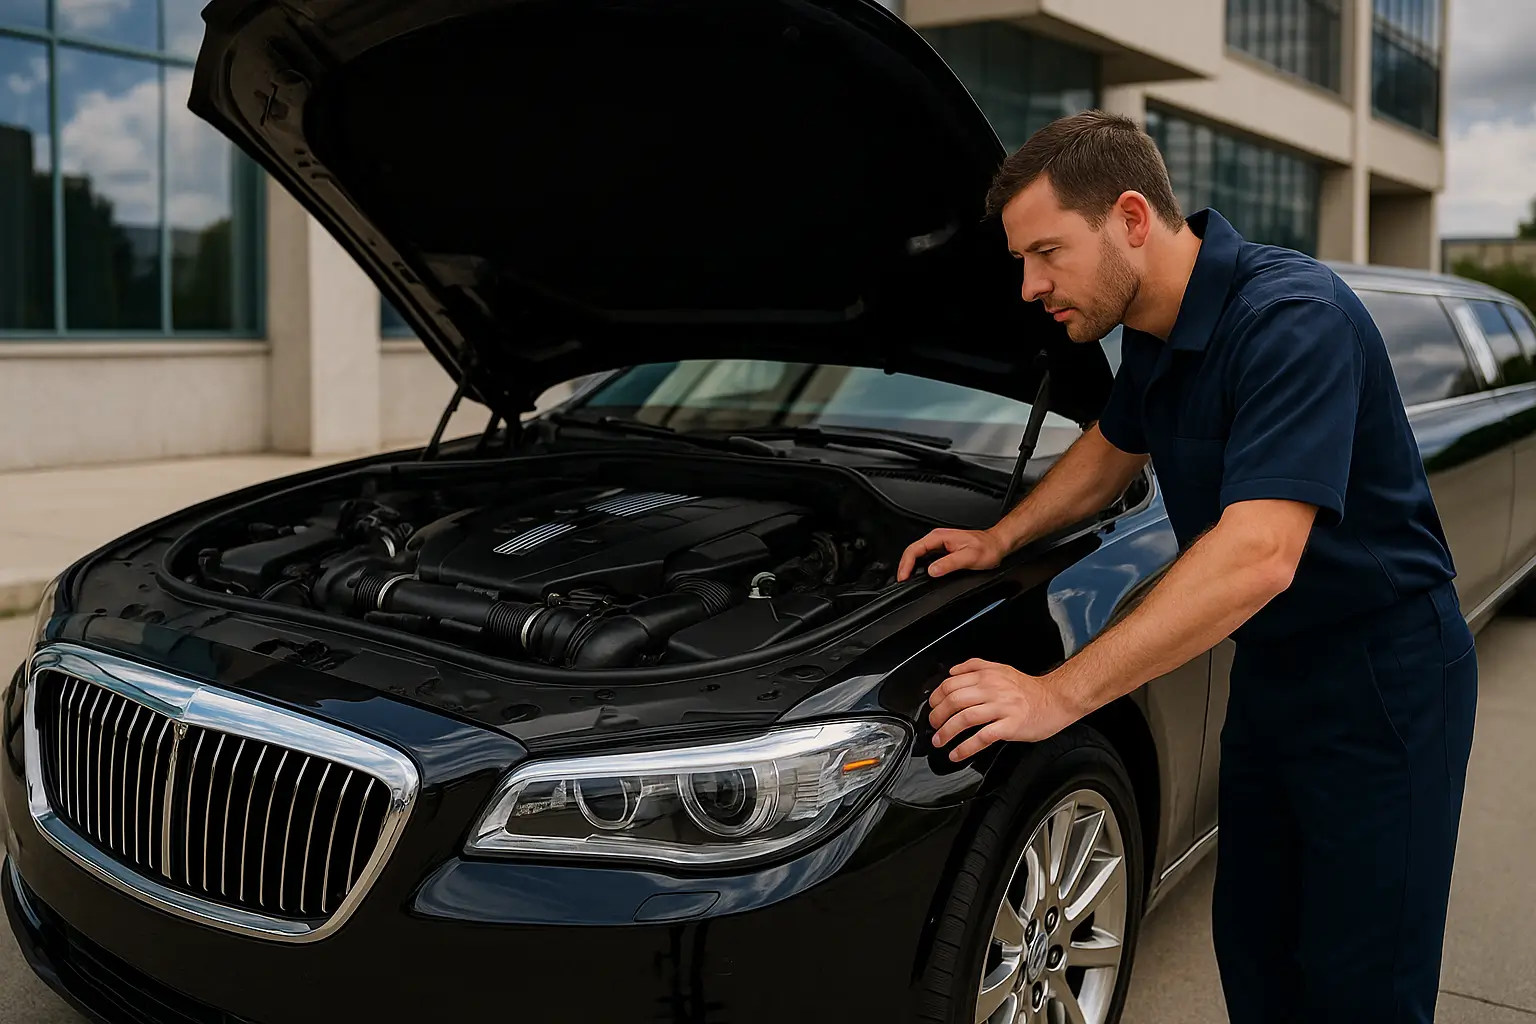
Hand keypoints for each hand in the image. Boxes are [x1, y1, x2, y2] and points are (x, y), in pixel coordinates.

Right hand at [896, 528, 1008, 581]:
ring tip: (907, 579)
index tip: (903, 577)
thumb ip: (949, 563)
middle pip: (912, 551)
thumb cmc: (987, 548)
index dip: (905, 564)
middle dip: (904, 566)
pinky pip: (925, 557)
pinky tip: (919, 574)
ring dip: (910, 566)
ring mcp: (939, 544)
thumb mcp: (969, 557)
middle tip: (902, 581)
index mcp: (940, 537)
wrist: (997, 544)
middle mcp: (937, 538)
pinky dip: (918, 566)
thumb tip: (932, 571)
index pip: (914, 549)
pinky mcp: (942, 550)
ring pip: (917, 554)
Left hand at [928, 659, 1081, 759]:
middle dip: (937, 716)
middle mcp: (992, 689)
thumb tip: (952, 671)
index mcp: (987, 676)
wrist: (1056, 699)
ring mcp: (1001, 708)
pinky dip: (965, 747)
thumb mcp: (1001, 669)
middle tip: (933, 725)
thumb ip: (975, 666)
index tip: (932, 707)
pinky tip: (957, 753)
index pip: (950, 684)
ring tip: (939, 741)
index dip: (936, 698)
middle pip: (954, 701)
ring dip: (946, 732)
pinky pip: (982, 737)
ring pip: (964, 718)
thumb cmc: (1029, 689)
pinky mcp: (1010, 726)